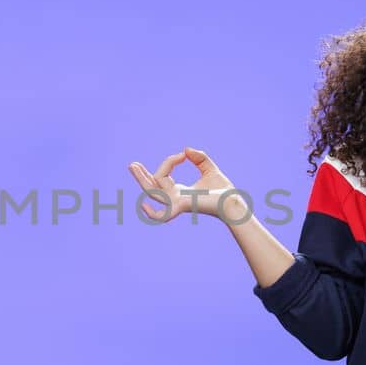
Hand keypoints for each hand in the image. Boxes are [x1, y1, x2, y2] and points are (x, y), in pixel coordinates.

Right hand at [126, 147, 243, 223]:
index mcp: (179, 191)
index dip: (168, 162)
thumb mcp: (209, 169)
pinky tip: (143, 204)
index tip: (182, 154)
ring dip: (142, 179)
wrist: (233, 203)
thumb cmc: (223, 191)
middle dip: (140, 175)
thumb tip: (186, 150)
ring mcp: (177, 203)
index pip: (163, 177)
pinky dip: (152, 214)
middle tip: (132, 164)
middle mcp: (175, 198)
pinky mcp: (183, 207)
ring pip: (153, 192)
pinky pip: (163, 214)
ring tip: (134, 166)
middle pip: (151, 187)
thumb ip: (199, 158)